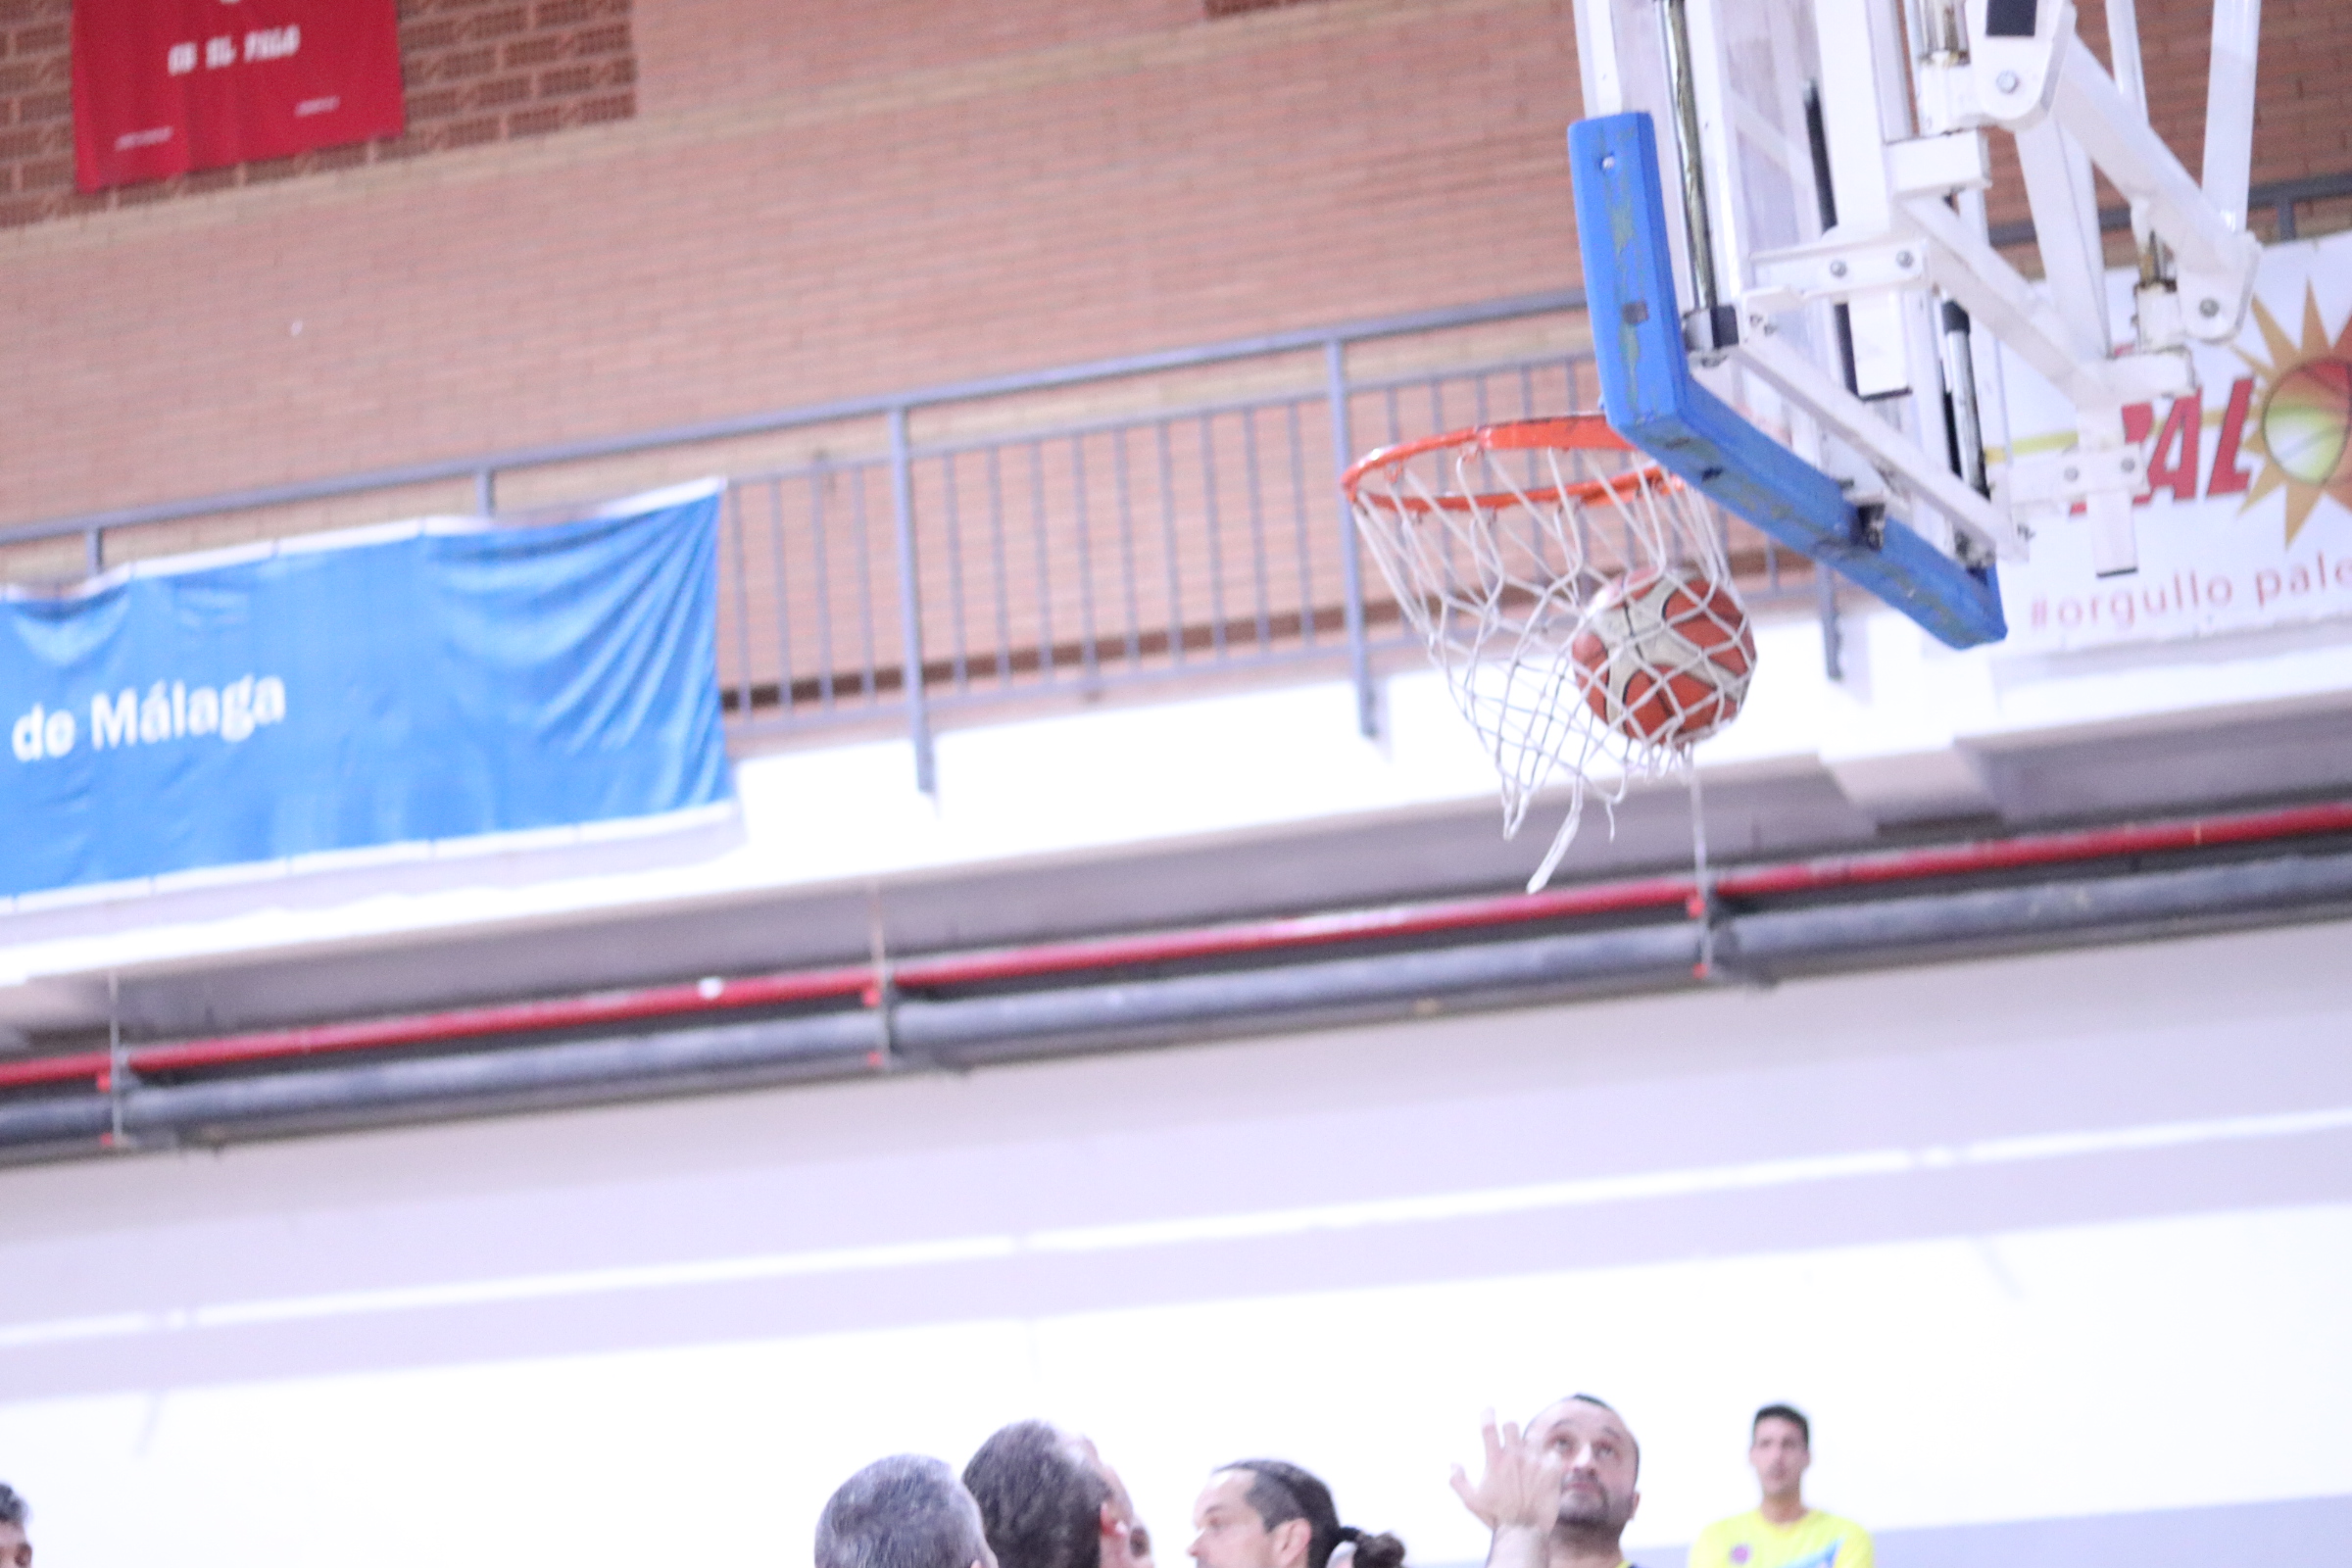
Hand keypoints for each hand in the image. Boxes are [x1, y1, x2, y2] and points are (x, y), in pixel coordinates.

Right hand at [1449, 1408, 1562, 1531]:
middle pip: (1512, 1425)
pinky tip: (1544, 1471)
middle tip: (1511, 1443)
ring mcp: (1535, 1462)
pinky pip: (1553, 1453)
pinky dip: (1549, 1460)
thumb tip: (1453, 1463)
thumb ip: (1458, 1481)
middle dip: (1510, 1431)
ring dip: (1530, 1445)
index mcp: (1495, 1460)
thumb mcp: (1471, 1501)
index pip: (1489, 1427)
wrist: (1524, 1532)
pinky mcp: (1552, 1470)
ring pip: (1534, 1437)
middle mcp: (1515, 1456)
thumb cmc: (1496, 1516)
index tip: (1488, 1410)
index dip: (1487, 1414)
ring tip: (1529, 1461)